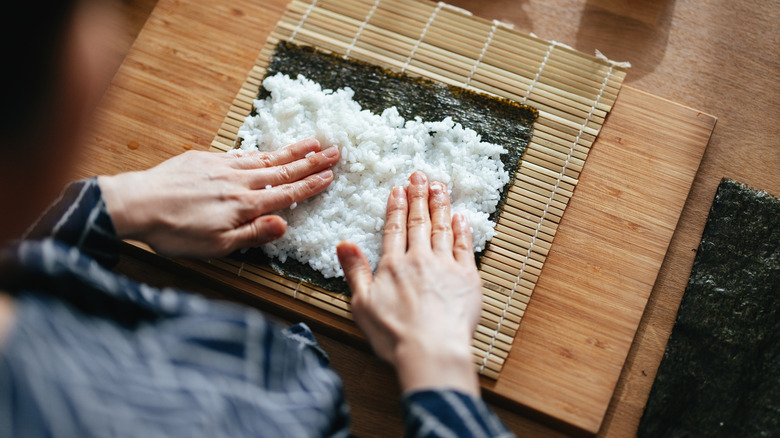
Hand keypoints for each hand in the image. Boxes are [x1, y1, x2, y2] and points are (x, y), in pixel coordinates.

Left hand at [99, 138, 338, 257]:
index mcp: (245, 205)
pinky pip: (240, 153)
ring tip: (312, 142)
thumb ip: (252, 234)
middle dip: (311, 161)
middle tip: (334, 150)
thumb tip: (283, 225)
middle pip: (282, 170)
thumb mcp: (216, 245)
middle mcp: (239, 182)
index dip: (310, 185)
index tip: (330, 175)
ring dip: (290, 151)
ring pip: (264, 157)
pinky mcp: (205, 159)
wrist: (137, 204)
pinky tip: (266, 150)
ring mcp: (222, 167)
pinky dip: (259, 151)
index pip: (286, 194)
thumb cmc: (175, 232)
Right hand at [337, 171, 482, 395]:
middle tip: (420, 175)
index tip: (399, 188)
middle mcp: (420, 259)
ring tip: (439, 187)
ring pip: (442, 228)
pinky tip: (460, 217)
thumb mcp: (362, 304)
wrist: (432, 349)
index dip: (397, 206)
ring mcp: (446, 266)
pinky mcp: (468, 278)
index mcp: (393, 265)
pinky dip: (462, 230)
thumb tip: (344, 244)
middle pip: (419, 222)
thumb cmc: (394, 334)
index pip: (395, 228)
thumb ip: (355, 271)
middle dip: (419, 196)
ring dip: (440, 205)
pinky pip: (465, 247)